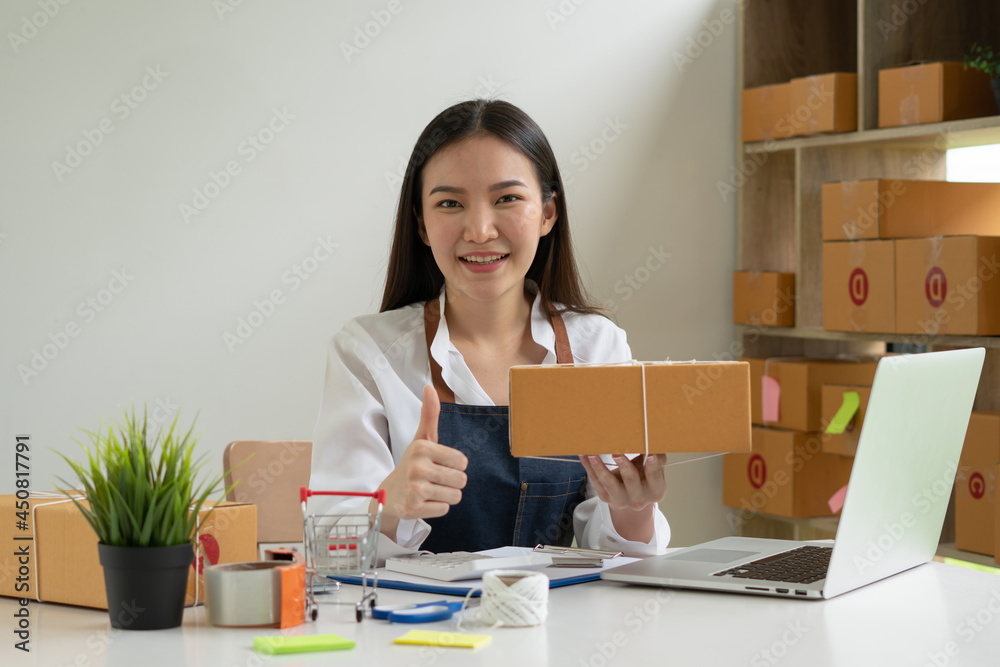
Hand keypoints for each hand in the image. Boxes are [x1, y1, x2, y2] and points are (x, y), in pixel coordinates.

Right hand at [375, 386, 467, 537]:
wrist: (386, 494)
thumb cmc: (411, 464)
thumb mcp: (421, 439)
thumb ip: (429, 415)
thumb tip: (430, 387)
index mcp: (423, 447)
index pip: (462, 461)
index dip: (454, 466)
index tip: (438, 465)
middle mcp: (418, 466)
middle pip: (461, 480)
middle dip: (451, 483)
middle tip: (433, 480)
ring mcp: (415, 488)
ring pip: (455, 496)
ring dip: (445, 496)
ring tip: (429, 491)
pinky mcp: (413, 507)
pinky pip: (444, 510)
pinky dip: (436, 508)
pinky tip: (423, 502)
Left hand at [580, 454, 666, 510]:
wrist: (632, 496)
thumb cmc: (645, 475)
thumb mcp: (654, 467)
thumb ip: (656, 456)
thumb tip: (650, 439)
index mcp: (656, 490)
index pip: (655, 476)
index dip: (653, 465)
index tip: (650, 453)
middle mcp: (639, 499)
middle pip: (631, 481)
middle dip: (624, 466)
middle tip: (616, 453)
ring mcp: (621, 500)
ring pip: (609, 483)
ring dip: (600, 467)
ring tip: (592, 454)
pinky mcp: (606, 498)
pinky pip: (596, 482)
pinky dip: (589, 468)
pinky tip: (584, 456)